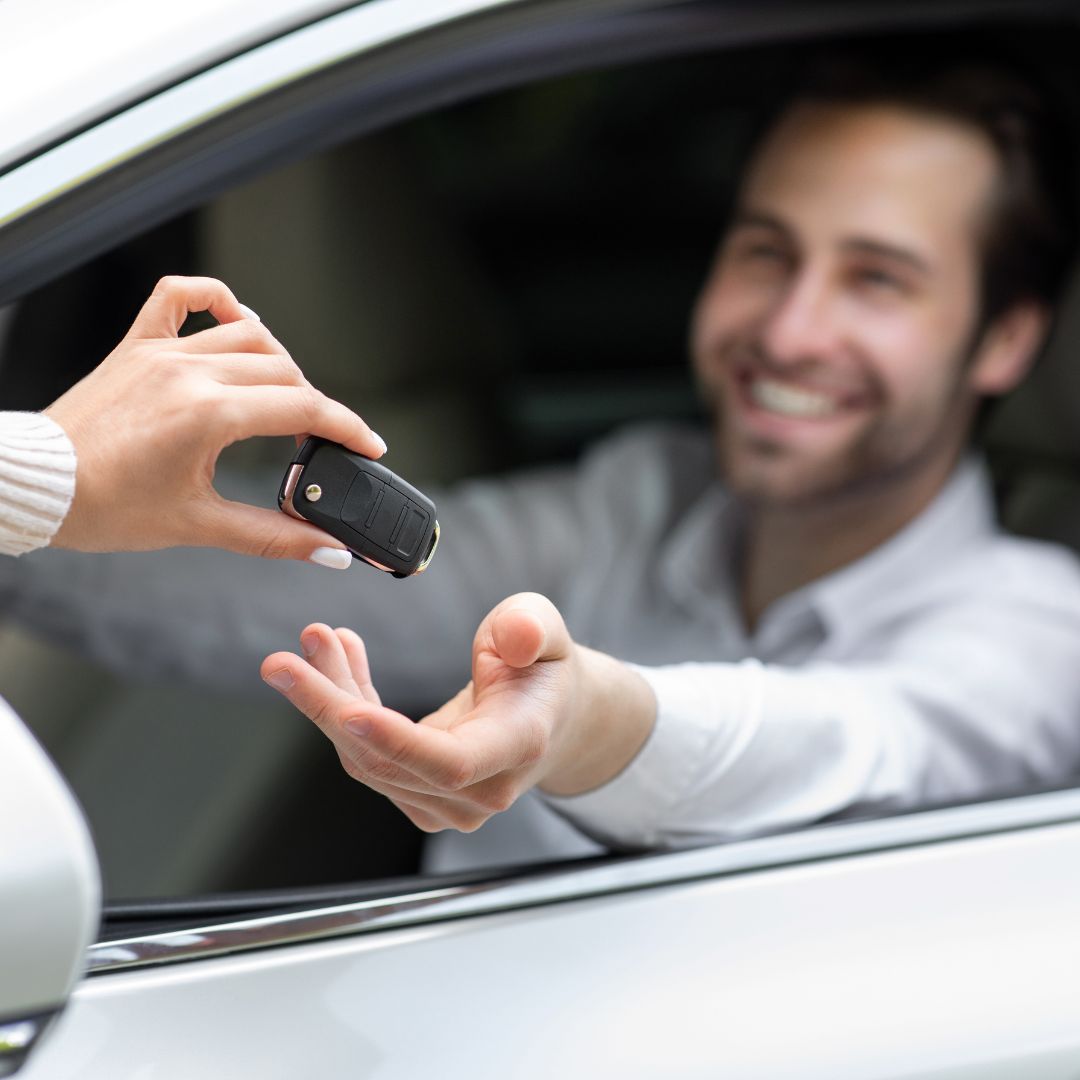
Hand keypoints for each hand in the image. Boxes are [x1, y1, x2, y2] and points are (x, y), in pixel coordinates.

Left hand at [44, 275, 385, 561]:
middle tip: (320, 440)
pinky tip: (236, 318)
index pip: (304, 409)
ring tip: (286, 395)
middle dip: (315, 407)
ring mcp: (162, 352)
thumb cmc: (102, 506)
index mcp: (208, 415)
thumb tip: (326, 549)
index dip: (347, 429)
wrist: (34, 487)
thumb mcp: (197, 526)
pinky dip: (216, 299)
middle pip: (286, 373)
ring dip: (281, 363)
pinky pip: (181, 297)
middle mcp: (189, 373)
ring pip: (249, 334)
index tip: (368, 445)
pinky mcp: (136, 345)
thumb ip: (271, 537)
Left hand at [260, 593, 655, 831]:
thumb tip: (515, 639)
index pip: (451, 762)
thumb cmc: (545, 670)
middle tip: (284, 660)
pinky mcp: (421, 799)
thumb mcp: (548, 630)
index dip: (396, 742)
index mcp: (517, 745)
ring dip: (329, 699)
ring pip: (367, 760)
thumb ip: (533, 627)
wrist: (552, 717)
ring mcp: (449, 803)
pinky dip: (343, 710)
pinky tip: (338, 663)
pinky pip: (368, 759)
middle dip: (329, 706)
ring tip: (316, 642)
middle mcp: (482, 787)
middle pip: (388, 760)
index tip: (347, 711)